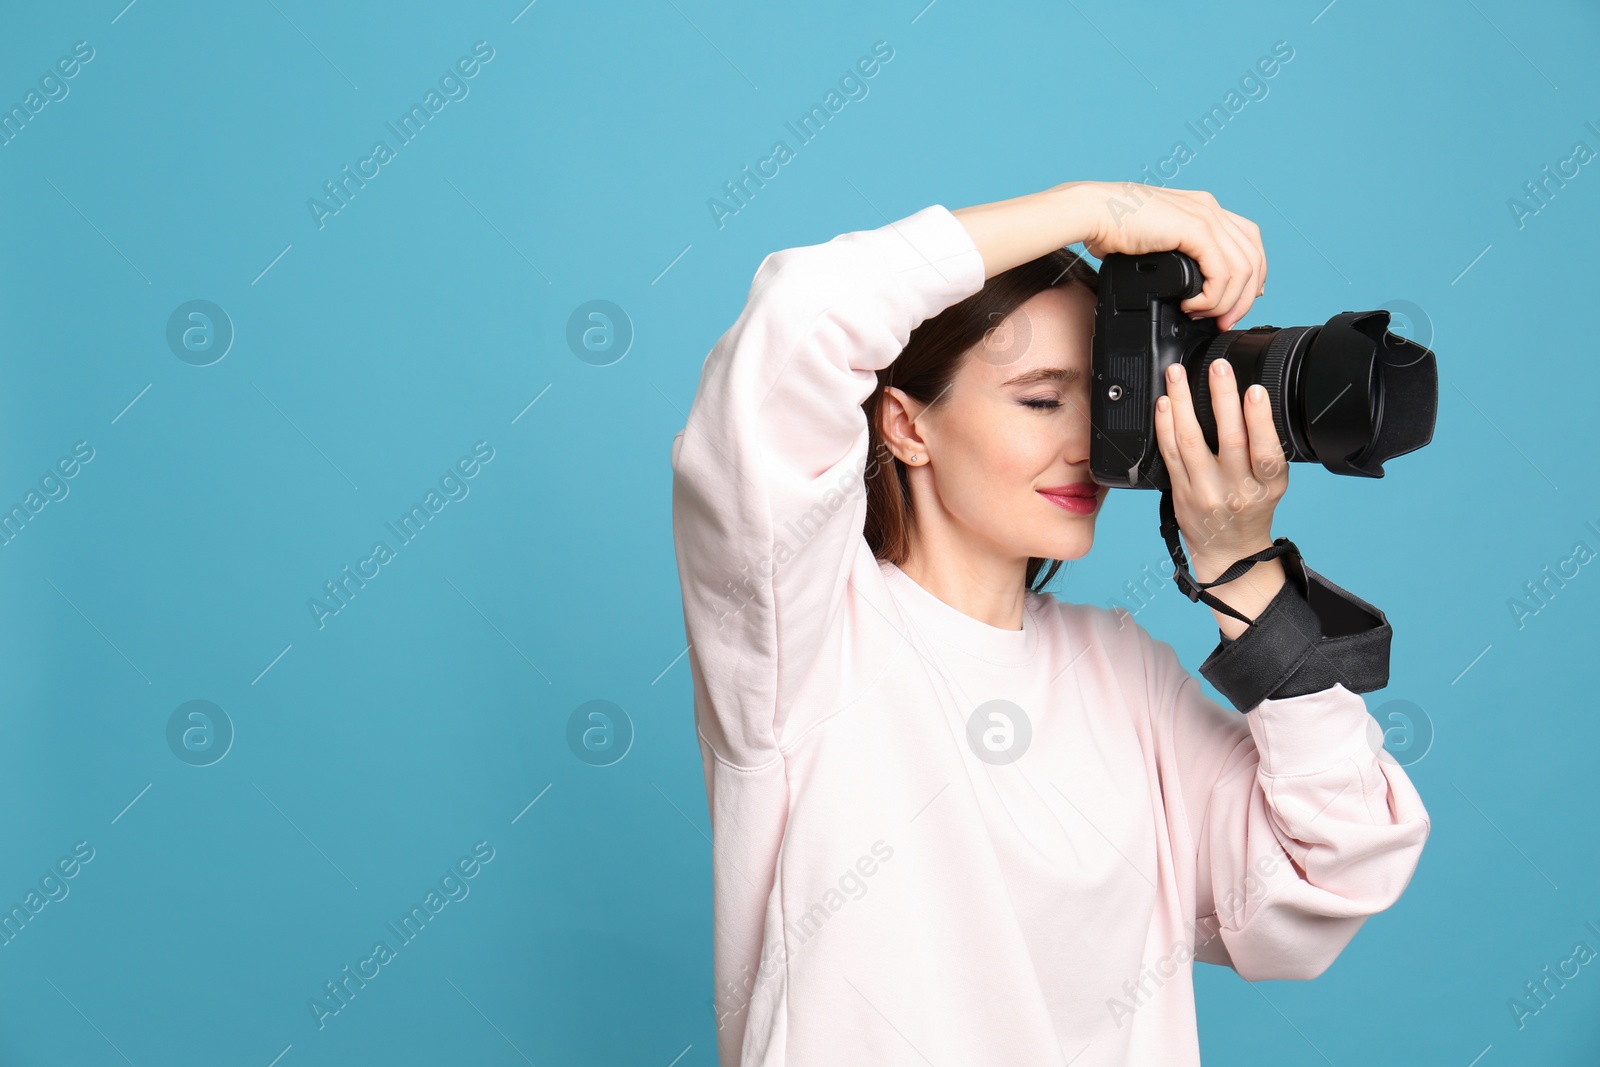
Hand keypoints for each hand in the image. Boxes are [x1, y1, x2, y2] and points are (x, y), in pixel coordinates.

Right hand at [1069, 182, 1266, 330]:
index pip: (1249, 242)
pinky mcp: (1194, 229)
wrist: (1094, 211)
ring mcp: (1206, 217)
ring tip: (1202, 315)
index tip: (1234, 303)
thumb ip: (1177, 258)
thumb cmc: (1112, 227)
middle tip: (1224, 321)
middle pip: (1254, 257)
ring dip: (1226, 302)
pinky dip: (1211, 297)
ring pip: (1242, 269)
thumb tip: (1185, 288)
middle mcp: (1210, 210)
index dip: (1251, 277)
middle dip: (1244, 298)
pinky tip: (1190, 304)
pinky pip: (1221, 273)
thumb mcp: (1157, 243)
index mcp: (1204, 210)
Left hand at [1156, 359, 1289, 635]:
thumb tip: (1253, 401)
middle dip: (1222, 398)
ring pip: (1190, 442)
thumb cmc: (1252, 511)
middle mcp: (1236, 490)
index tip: (1254, 391)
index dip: (1259, 420)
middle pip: (1228, 440)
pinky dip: (1164, 425)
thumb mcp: (1272, 483)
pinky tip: (1164, 403)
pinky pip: (1169, 454)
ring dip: (1183, 402)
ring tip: (1178, 374)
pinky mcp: (1180, 493)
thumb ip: (1265, 450)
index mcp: (1266, 486)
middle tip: (1217, 367)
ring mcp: (1204, 492)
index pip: (1265, 452)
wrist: (1230, 552)